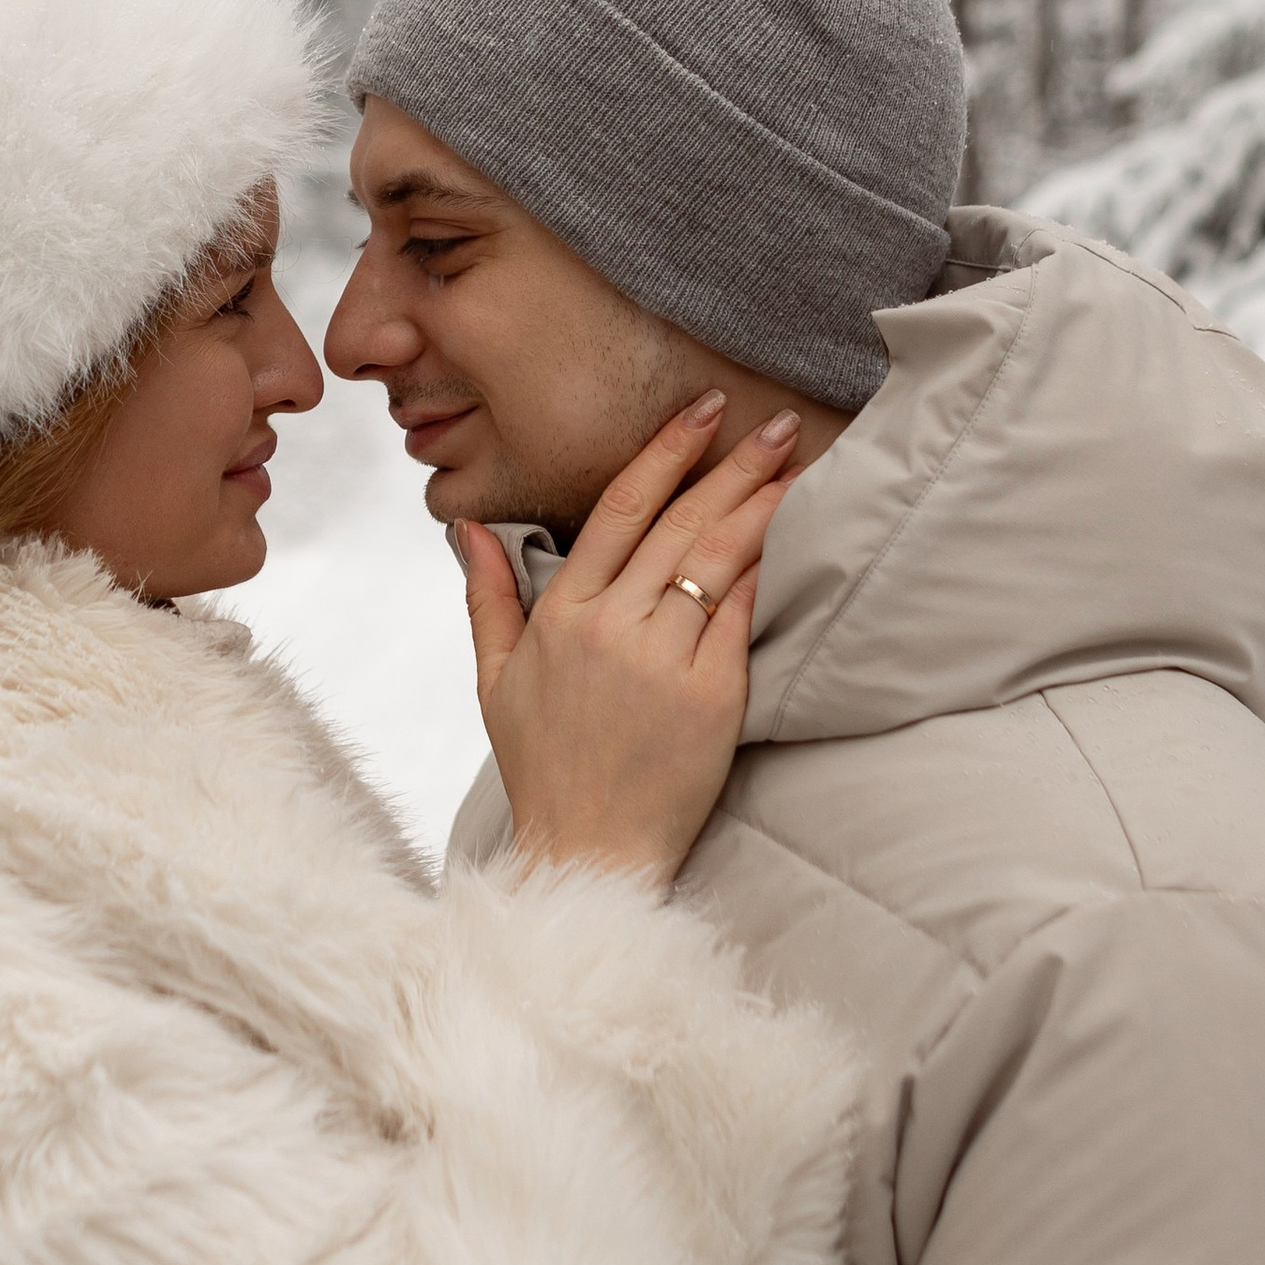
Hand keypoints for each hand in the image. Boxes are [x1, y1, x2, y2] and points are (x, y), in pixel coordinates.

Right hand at [461, 395, 794, 883]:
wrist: (590, 851)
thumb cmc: (544, 767)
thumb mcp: (495, 678)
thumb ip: (489, 595)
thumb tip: (470, 527)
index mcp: (562, 615)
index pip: (619, 508)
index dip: (666, 453)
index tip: (702, 413)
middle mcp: (612, 628)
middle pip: (679, 523)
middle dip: (731, 464)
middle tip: (773, 423)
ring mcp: (663, 662)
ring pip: (717, 562)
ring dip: (760, 506)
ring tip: (794, 466)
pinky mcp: (711, 697)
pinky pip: (739, 618)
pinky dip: (765, 574)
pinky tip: (791, 539)